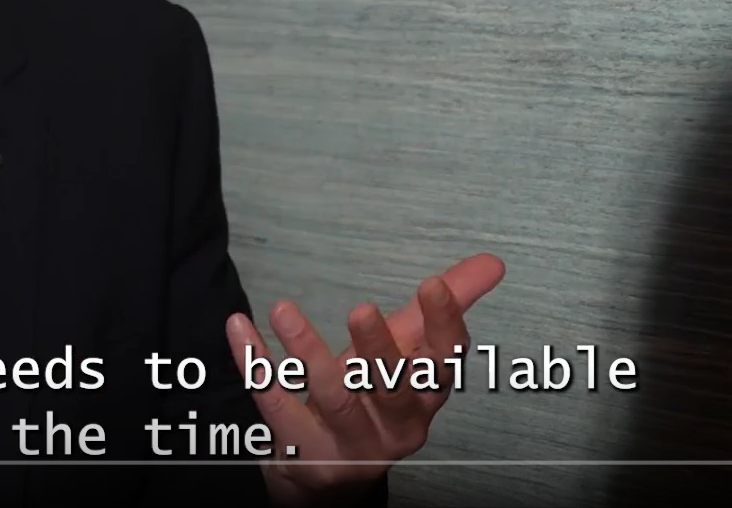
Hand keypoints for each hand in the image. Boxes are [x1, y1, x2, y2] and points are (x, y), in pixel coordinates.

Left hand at [225, 253, 504, 506]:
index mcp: (426, 395)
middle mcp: (396, 425)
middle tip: (361, 309)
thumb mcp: (410, 349)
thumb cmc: (375, 396)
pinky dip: (256, 366)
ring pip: (334, 399)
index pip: (444, 362)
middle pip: (392, 388)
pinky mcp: (306, 454)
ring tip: (283, 309)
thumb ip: (447, 306)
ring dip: (308, 353)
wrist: (330, 469)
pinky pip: (276, 407)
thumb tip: (492, 262)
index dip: (443, 326)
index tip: (432, 284)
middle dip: (378, 349)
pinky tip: (239, 329)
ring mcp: (351, 444)